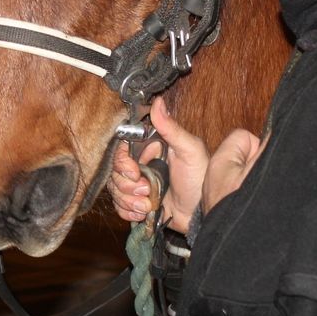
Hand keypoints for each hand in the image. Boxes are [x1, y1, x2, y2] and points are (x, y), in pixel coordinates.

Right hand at [107, 98, 263, 230]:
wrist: (202, 213)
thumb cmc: (200, 179)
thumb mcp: (190, 150)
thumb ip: (171, 128)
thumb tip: (158, 101)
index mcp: (151, 149)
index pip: (121, 150)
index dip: (123, 163)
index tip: (134, 172)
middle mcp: (141, 165)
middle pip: (115, 172)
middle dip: (128, 185)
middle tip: (147, 190)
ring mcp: (138, 185)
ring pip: (115, 190)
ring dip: (129, 200)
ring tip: (148, 204)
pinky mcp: (137, 203)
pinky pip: (119, 206)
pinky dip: (128, 211)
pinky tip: (143, 211)